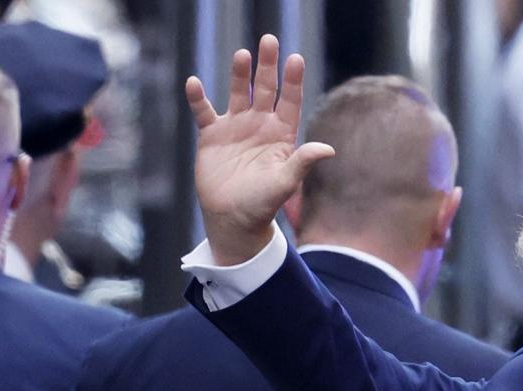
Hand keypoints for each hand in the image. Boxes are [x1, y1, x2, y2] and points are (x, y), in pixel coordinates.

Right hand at [185, 34, 334, 265]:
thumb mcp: (284, 183)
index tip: (295, 58)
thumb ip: (302, 163)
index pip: (289, 101)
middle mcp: (260, 126)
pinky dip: (198, 98)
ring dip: (239, 74)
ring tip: (242, 54)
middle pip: (265, 89)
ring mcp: (236, 128)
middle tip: (269, 40)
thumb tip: (328, 149)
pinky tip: (194, 83)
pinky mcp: (212, 136)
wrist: (233, 219)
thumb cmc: (263, 204)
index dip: (292, 81)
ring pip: (238, 94)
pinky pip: (204, 112)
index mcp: (282, 135)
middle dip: (267, 66)